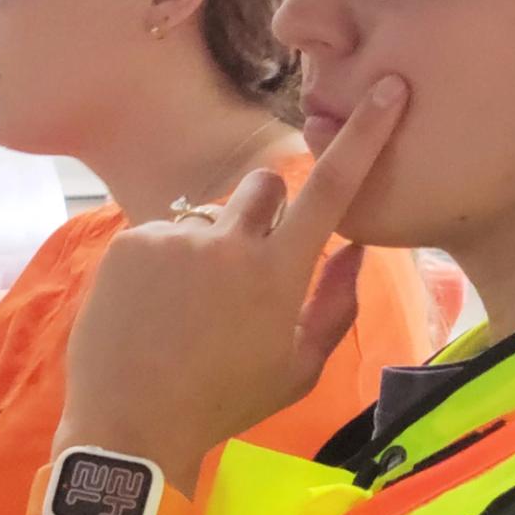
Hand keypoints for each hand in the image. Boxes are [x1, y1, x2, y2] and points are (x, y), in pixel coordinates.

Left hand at [57, 79, 398, 477]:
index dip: (365, 134)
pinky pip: (160, 234)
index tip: (387, 87)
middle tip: (249, 262)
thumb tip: (356, 251)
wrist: (130, 427)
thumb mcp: (297, 368)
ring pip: (208, 216)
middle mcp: (228, 242)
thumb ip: (336, 306)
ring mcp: (173, 238)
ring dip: (209, 246)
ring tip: (187, 307)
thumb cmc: (224, 404)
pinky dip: (163, 262)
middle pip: (265, 184)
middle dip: (267, 209)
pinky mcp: (128, 242)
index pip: (333, 188)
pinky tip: (152, 309)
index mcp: (278, 272)